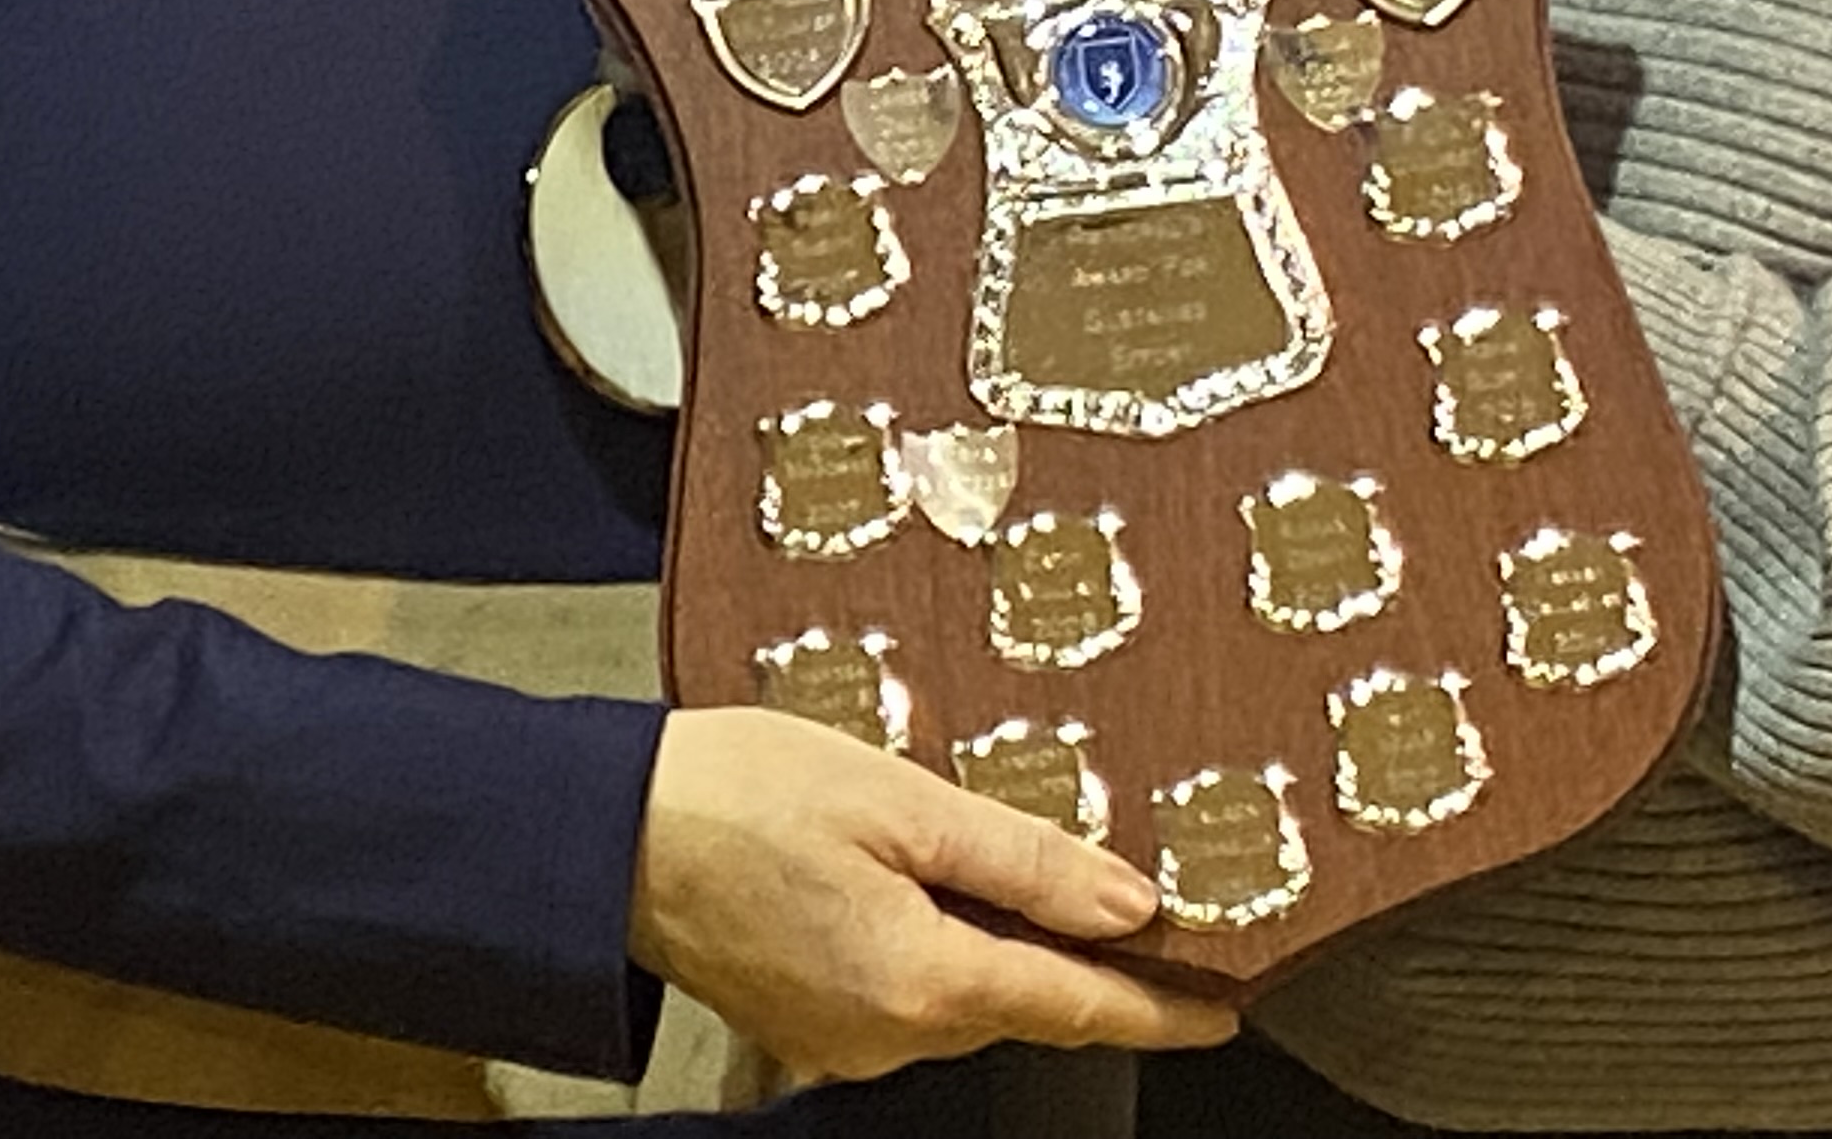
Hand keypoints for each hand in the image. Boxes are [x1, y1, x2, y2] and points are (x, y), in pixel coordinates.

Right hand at [626, 705, 1237, 1080]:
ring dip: (1003, 942)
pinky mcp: (806, 1021)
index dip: (1163, 1008)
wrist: (605, 830)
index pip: (1079, 1008)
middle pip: (1023, 1002)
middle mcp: (889, 1035)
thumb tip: (1132, 905)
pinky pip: (906, 990)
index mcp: (923, 983)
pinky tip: (929, 881)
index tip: (1226, 1005)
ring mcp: (843, 1037)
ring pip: (964, 995)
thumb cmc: (738, 793)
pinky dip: (938, 945)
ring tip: (1021, 860)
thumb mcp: (902, 799)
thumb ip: (1025, 858)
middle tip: (1141, 892)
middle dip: (1081, 956)